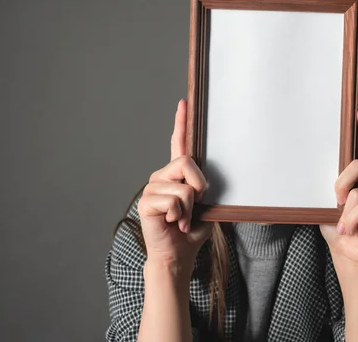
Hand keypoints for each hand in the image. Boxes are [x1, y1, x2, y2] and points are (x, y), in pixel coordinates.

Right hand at [138, 99, 212, 270]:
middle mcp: (161, 176)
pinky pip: (174, 201)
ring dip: (190, 209)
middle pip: (187, 162)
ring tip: (182, 220)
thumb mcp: (206, 204)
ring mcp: (151, 188)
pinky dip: (180, 217)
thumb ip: (205, 187)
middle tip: (195, 207)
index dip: (181, 123)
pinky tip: (173, 224)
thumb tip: (212, 177)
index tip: (185, 102)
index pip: (179, 143)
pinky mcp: (145, 202)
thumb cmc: (192, 230)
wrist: (178, 255)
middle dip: (199, 187)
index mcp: (176, 174)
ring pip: (184, 188)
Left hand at [320, 106, 357, 272]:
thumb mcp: (324, 203)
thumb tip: (301, 174)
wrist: (348, 254)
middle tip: (335, 202)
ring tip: (345, 224)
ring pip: (357, 192)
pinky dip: (352, 221)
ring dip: (344, 213)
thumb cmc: (336, 228)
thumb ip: (325, 187)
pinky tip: (351, 229)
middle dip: (340, 185)